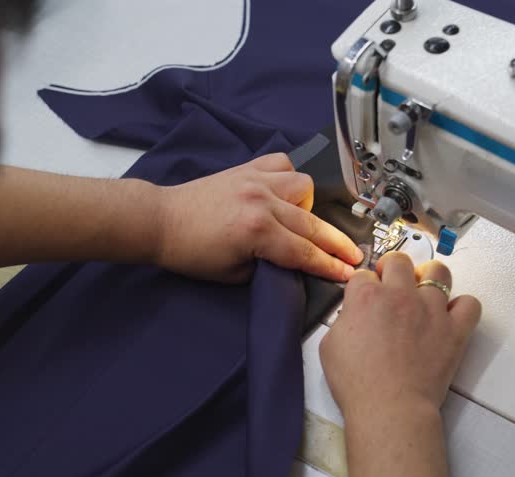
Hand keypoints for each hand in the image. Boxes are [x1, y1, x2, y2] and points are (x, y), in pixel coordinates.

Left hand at [154, 153, 363, 282]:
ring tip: (300, 222)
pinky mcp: (247, 169)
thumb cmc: (191, 252)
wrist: (160, 221)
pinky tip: (284, 193)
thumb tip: (292, 261)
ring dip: (309, 207)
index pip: (304, 253)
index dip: (330, 266)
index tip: (348, 274)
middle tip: (353, 256)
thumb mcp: (234, 274)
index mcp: (257, 231)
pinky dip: (289, 178)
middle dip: (336, 245)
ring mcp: (255, 180)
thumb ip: (268, 266)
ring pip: (304, 187)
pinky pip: (282, 164)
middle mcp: (261, 201)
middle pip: (312, 225)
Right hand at [320, 252, 480, 418]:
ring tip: (423, 292)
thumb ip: (344, 320)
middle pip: (399, 261)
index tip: (364, 298)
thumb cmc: (357, 383)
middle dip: (392, 268)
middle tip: (391, 285)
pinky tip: (450, 316)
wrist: (390, 408)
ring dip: (429, 277)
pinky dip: (461, 307)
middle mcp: (400, 295)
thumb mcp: (330, 346)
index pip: (363, 275)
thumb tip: (354, 314)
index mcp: (367, 297)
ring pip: (438, 272)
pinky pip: (469, 304)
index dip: (362, 286)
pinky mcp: (454, 329)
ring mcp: (431, 310)